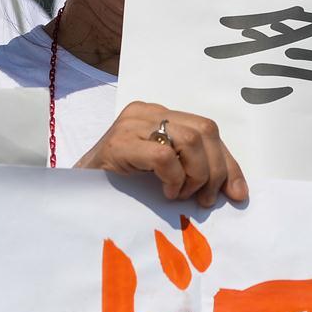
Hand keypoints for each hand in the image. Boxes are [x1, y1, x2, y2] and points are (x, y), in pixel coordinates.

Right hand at [75, 101, 247, 207]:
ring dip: (195, 176)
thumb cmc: (120, 184)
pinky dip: (174, 179)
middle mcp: (147, 111)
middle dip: (216, 170)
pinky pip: (164, 157)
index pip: (207, 130)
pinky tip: (166, 192)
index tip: (237, 193)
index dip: (228, 162)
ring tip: (181, 195)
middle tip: (205, 200)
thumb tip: (236, 191)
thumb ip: (192, 169)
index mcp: (159, 113)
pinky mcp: (119, 144)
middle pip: (205, 130)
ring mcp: (132, 124)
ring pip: (190, 140)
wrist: (75, 191)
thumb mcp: (162, 171)